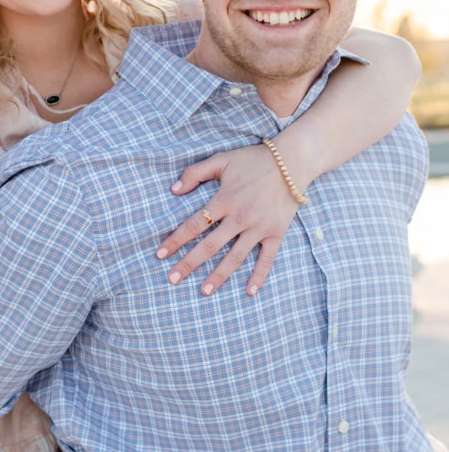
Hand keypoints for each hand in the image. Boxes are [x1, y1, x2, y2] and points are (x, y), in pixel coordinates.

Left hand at [156, 143, 298, 296]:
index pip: (194, 225)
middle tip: (172, 279)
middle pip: (210, 246)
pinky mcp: (276, 233)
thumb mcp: (221, 159)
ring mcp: (259, 228)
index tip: (160, 254)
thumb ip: (195, 173)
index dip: (175, 240)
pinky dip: (259, 276)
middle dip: (189, 264)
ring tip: (203, 292)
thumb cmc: (253, 159)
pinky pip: (267, 258)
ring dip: (218, 276)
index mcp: (224, 200)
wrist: (292, 161)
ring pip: (235, 257)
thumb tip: (173, 189)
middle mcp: (239, 218)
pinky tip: (249, 292)